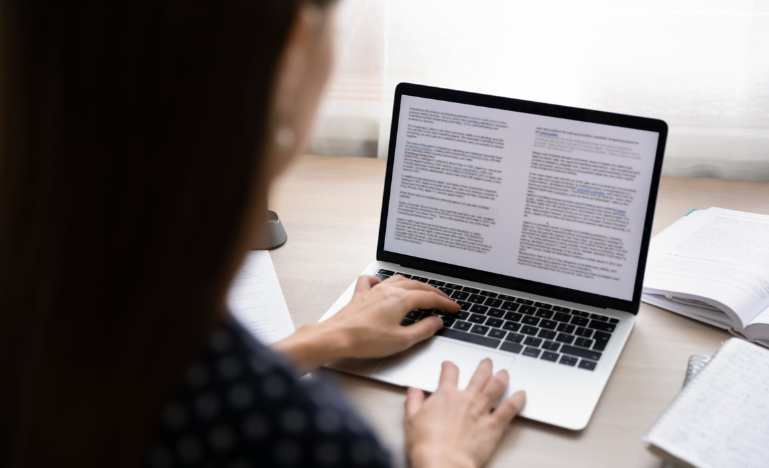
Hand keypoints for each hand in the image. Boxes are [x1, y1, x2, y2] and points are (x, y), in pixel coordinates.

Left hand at [272, 274, 459, 368]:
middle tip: (445, 300)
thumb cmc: (365, 340)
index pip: (430, 298)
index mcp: (401, 299)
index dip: (445, 303)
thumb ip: (423, 330)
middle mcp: (388, 290)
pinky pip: (374, 280)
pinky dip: (383, 280)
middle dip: (434, 292)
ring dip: (414, 285)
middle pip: (418, 286)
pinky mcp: (361, 295)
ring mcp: (374, 290)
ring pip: (399, 280)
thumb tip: (436, 322)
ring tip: (422, 291)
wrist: (337, 337)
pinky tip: (384, 285)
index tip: (454, 308)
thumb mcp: (402, 340)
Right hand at [404, 359, 526, 467]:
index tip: (449, 366)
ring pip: (496, 386)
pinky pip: (510, 408)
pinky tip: (522, 395)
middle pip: (479, 375)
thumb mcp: (411, 420)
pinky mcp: (493, 426)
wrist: (442, 462)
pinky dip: (518, 400)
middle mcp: (466, 399)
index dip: (449, 366)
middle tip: (487, 362)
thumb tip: (413, 391)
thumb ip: (413, 402)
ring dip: (502, 377)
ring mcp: (481, 411)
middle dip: (484, 366)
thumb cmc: (427, 445)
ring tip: (504, 372)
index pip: (449, 372)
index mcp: (445, 395)